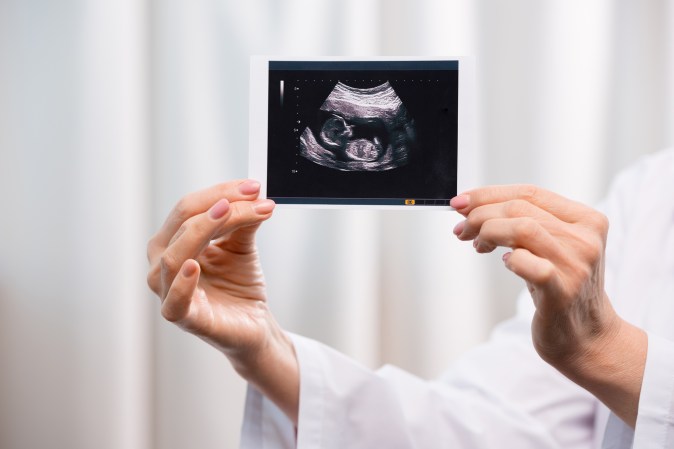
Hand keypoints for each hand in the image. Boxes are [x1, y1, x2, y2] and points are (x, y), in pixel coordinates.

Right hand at [146, 180, 298, 421]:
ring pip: (174, 255)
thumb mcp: (241, 245)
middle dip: (219, 205)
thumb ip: (243, 221)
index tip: (254, 186)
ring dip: (204, 229)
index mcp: (173, 242)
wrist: (254, 324)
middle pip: (181, 223)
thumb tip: (254, 193)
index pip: (188, 208)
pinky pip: (174, 300)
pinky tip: (195, 266)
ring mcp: (168, 291)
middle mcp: (164, 263)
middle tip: (253, 197)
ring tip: (230, 214)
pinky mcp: (182, 317)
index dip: (220, 193)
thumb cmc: (238, 285)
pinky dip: (181, 283)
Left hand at [451, 185, 646, 425]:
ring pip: (522, 228)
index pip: (529, 192)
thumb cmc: (561, 288)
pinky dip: (510, 259)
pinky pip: (528, 264)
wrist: (587, 337)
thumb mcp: (551, 249)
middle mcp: (585, 238)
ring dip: (487, 232)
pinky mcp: (563, 291)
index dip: (489, 194)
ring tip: (477, 245)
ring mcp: (576, 265)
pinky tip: (506, 264)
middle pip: (520, 208)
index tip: (461, 202)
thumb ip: (524, 224)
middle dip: (480, 214)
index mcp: (586, 220)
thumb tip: (473, 207)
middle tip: (461, 229)